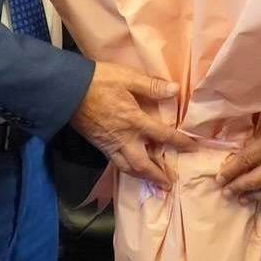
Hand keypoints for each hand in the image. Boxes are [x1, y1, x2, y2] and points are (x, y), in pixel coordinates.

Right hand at [69, 62, 195, 188]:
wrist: (67, 90)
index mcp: (134, 120)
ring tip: (152, 181)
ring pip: (128, 168)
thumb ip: (151, 86)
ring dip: (142, 176)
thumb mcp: (126, 77)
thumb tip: (174, 91)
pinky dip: (127, 169)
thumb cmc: (98, 81)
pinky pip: (115, 162)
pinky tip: (131, 167)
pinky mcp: (99, 145)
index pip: (163, 135)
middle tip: (169, 184)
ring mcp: (109, 144)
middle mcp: (124, 137)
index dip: (180, 142)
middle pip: (143, 164)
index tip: (193, 148)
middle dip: (157, 175)